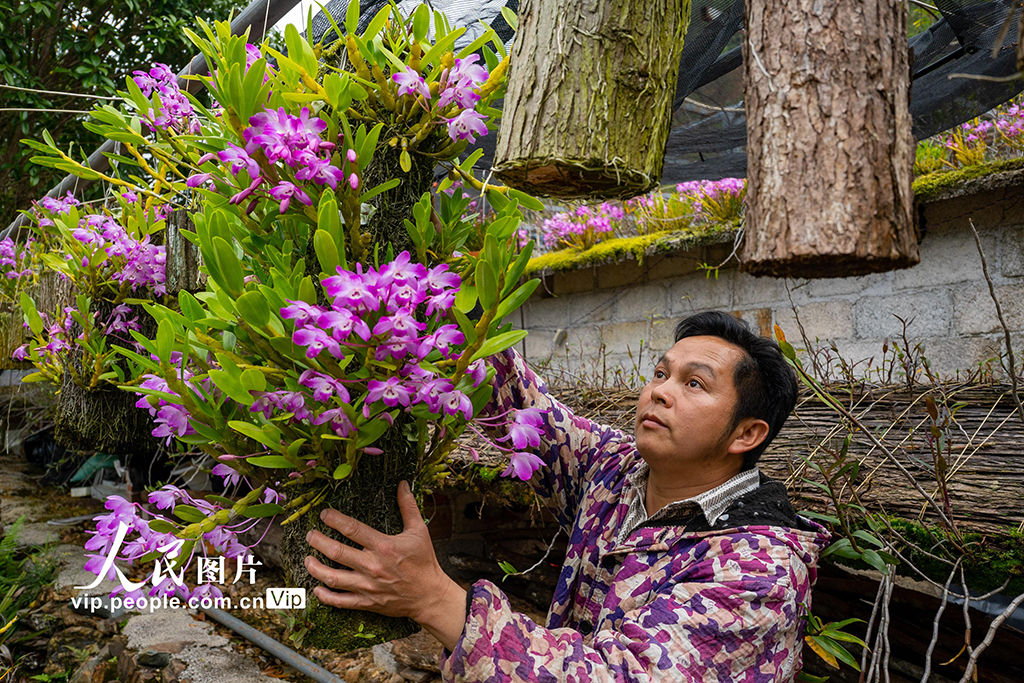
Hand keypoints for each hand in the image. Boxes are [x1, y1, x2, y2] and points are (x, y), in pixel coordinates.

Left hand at [304, 480, 467, 648]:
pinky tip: (317, 588)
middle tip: (310, 535)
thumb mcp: (420, 530)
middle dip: (318, 541)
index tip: (324, 514)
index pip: (352, 529)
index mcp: (383, 546)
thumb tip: (403, 483)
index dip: (334, 519)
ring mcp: (368, 586)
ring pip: (333, 578)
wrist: (430, 595)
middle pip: (336, 552)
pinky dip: (325, 596)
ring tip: (308, 559)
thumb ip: (408, 506)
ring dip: (316, 568)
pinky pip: (340, 601)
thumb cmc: (425, 561)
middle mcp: (372, 566)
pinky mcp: (367, 602)